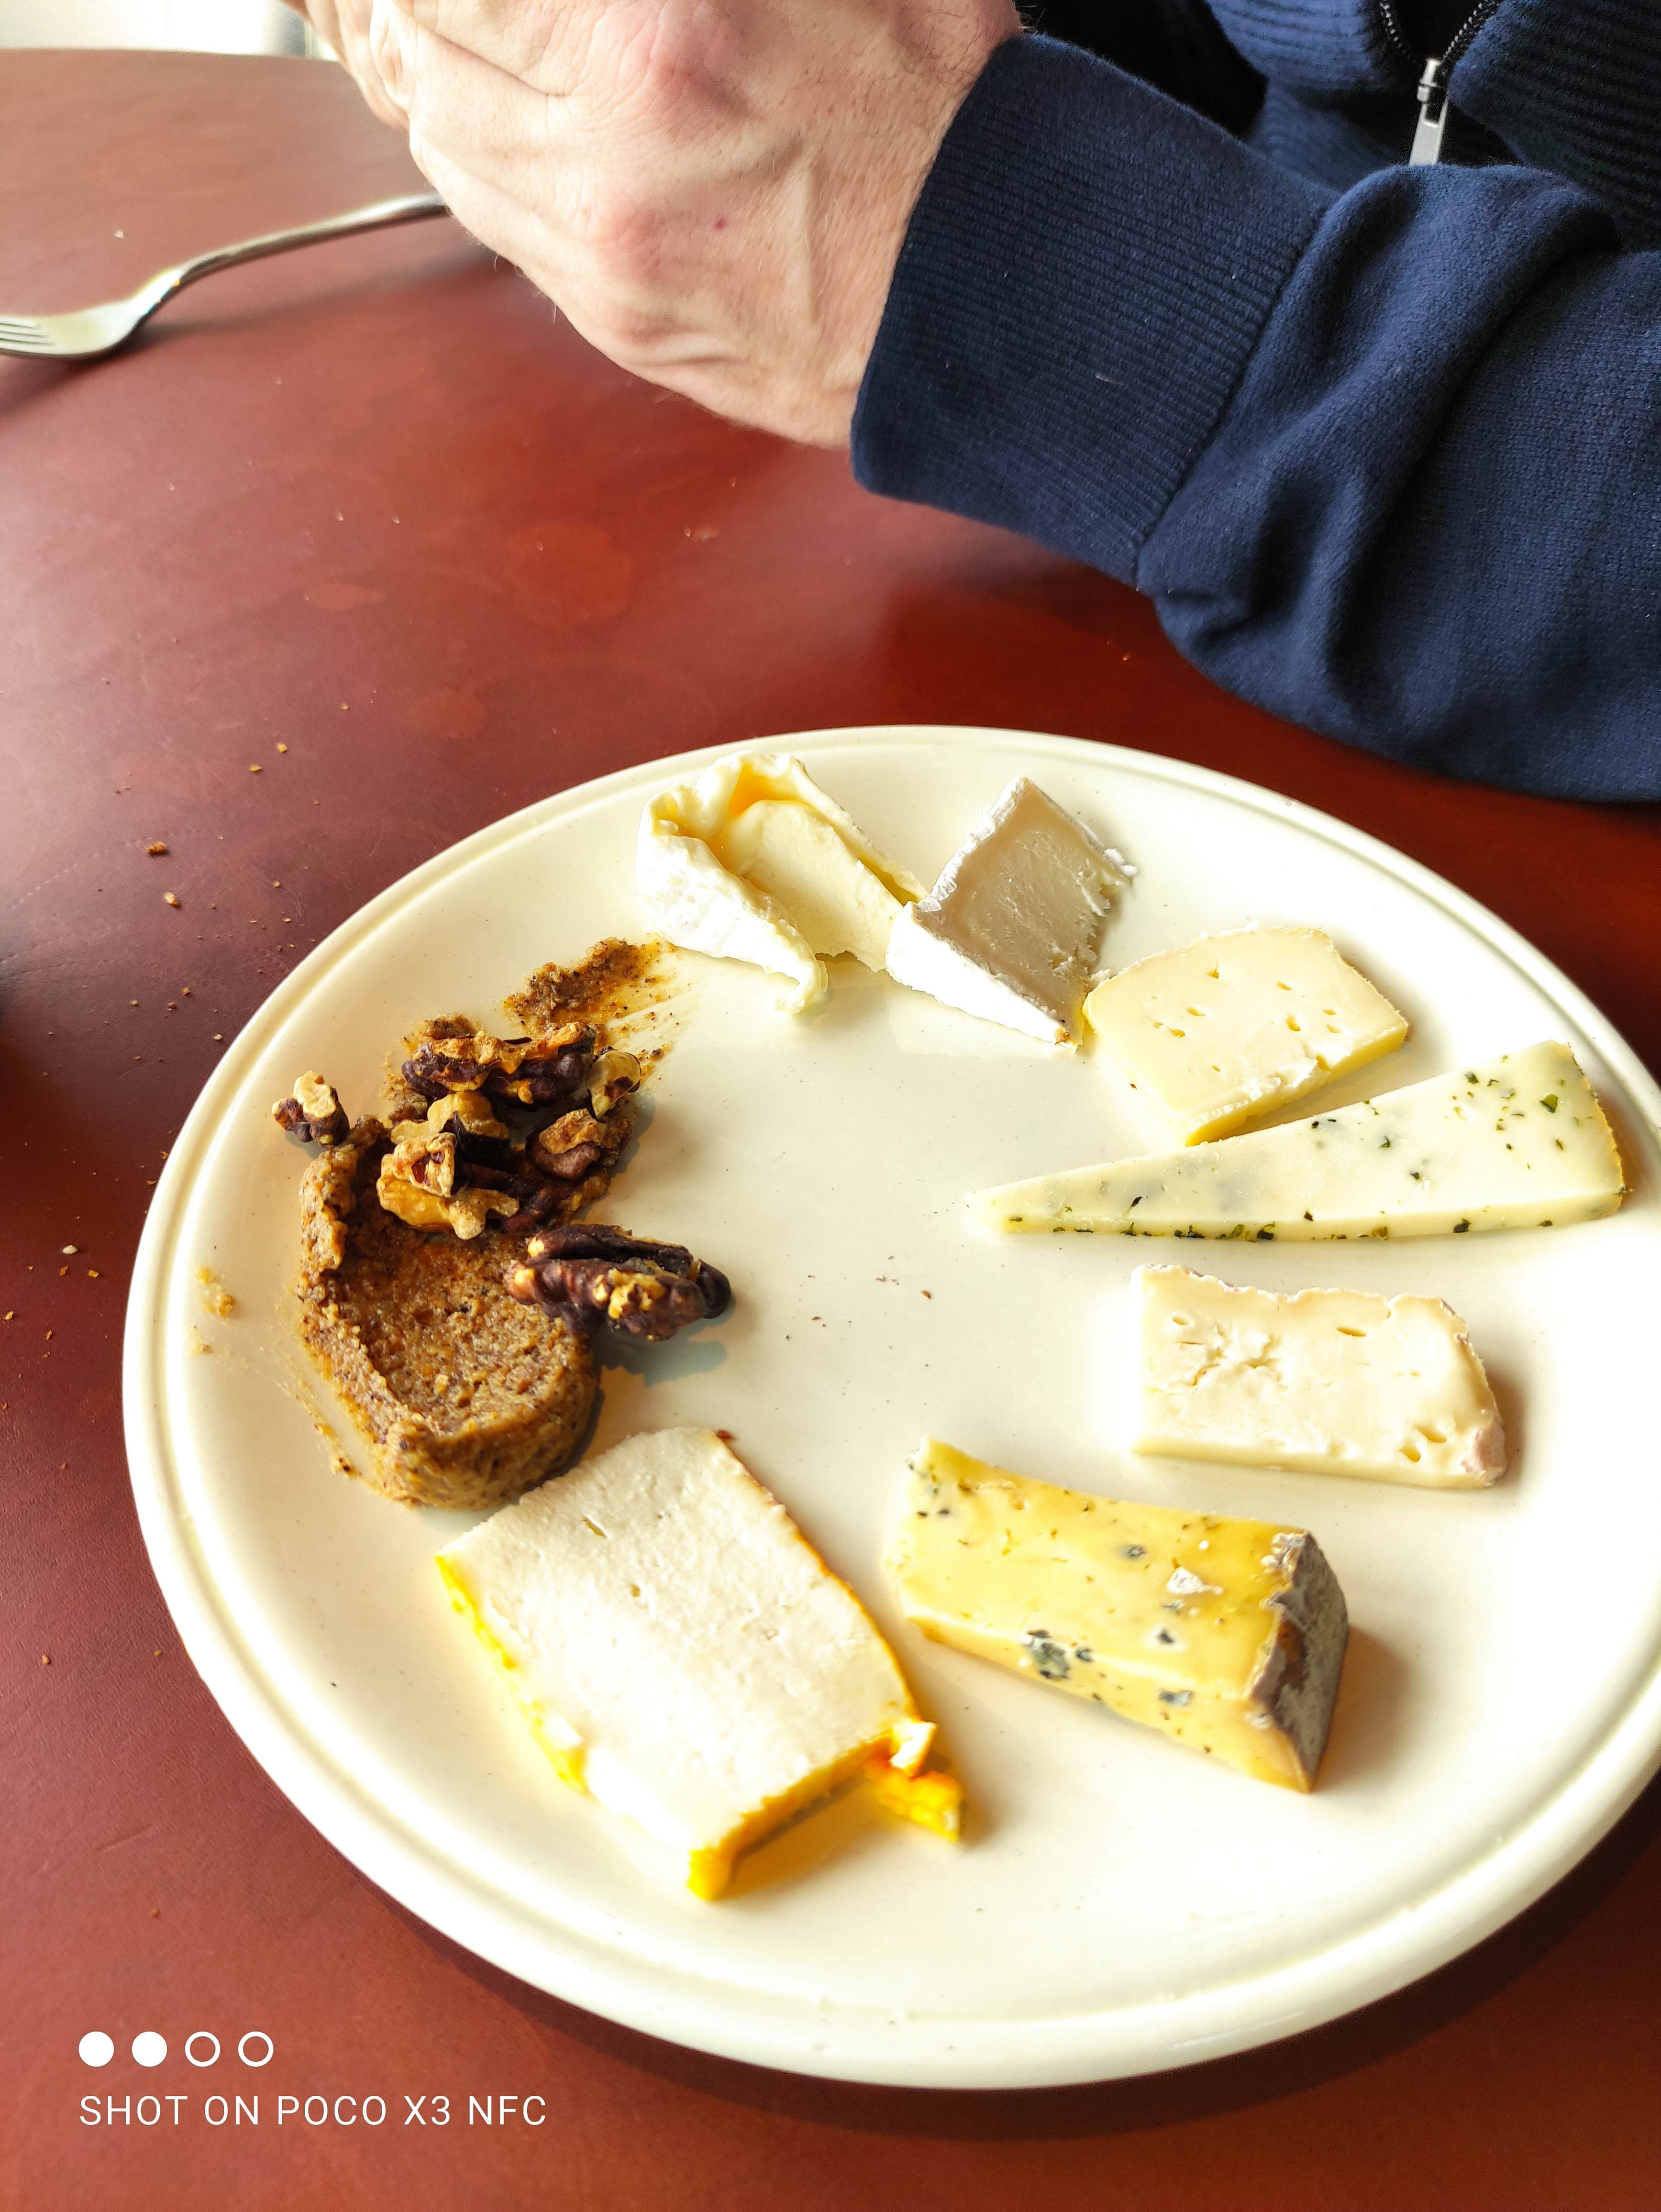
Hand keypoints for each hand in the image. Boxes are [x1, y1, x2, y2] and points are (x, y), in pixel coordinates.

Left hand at [296, 0, 1016, 445]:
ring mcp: (599, 248)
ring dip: (465, 84)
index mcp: (656, 32)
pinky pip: (494, 222)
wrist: (987, 292)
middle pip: (425, 43)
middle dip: (454, 8)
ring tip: (532, 62)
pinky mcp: (609, 316)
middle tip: (509, 6)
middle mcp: (608, 145)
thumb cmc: (932, 109)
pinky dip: (502, 168)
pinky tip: (566, 141)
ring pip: (442, 135)